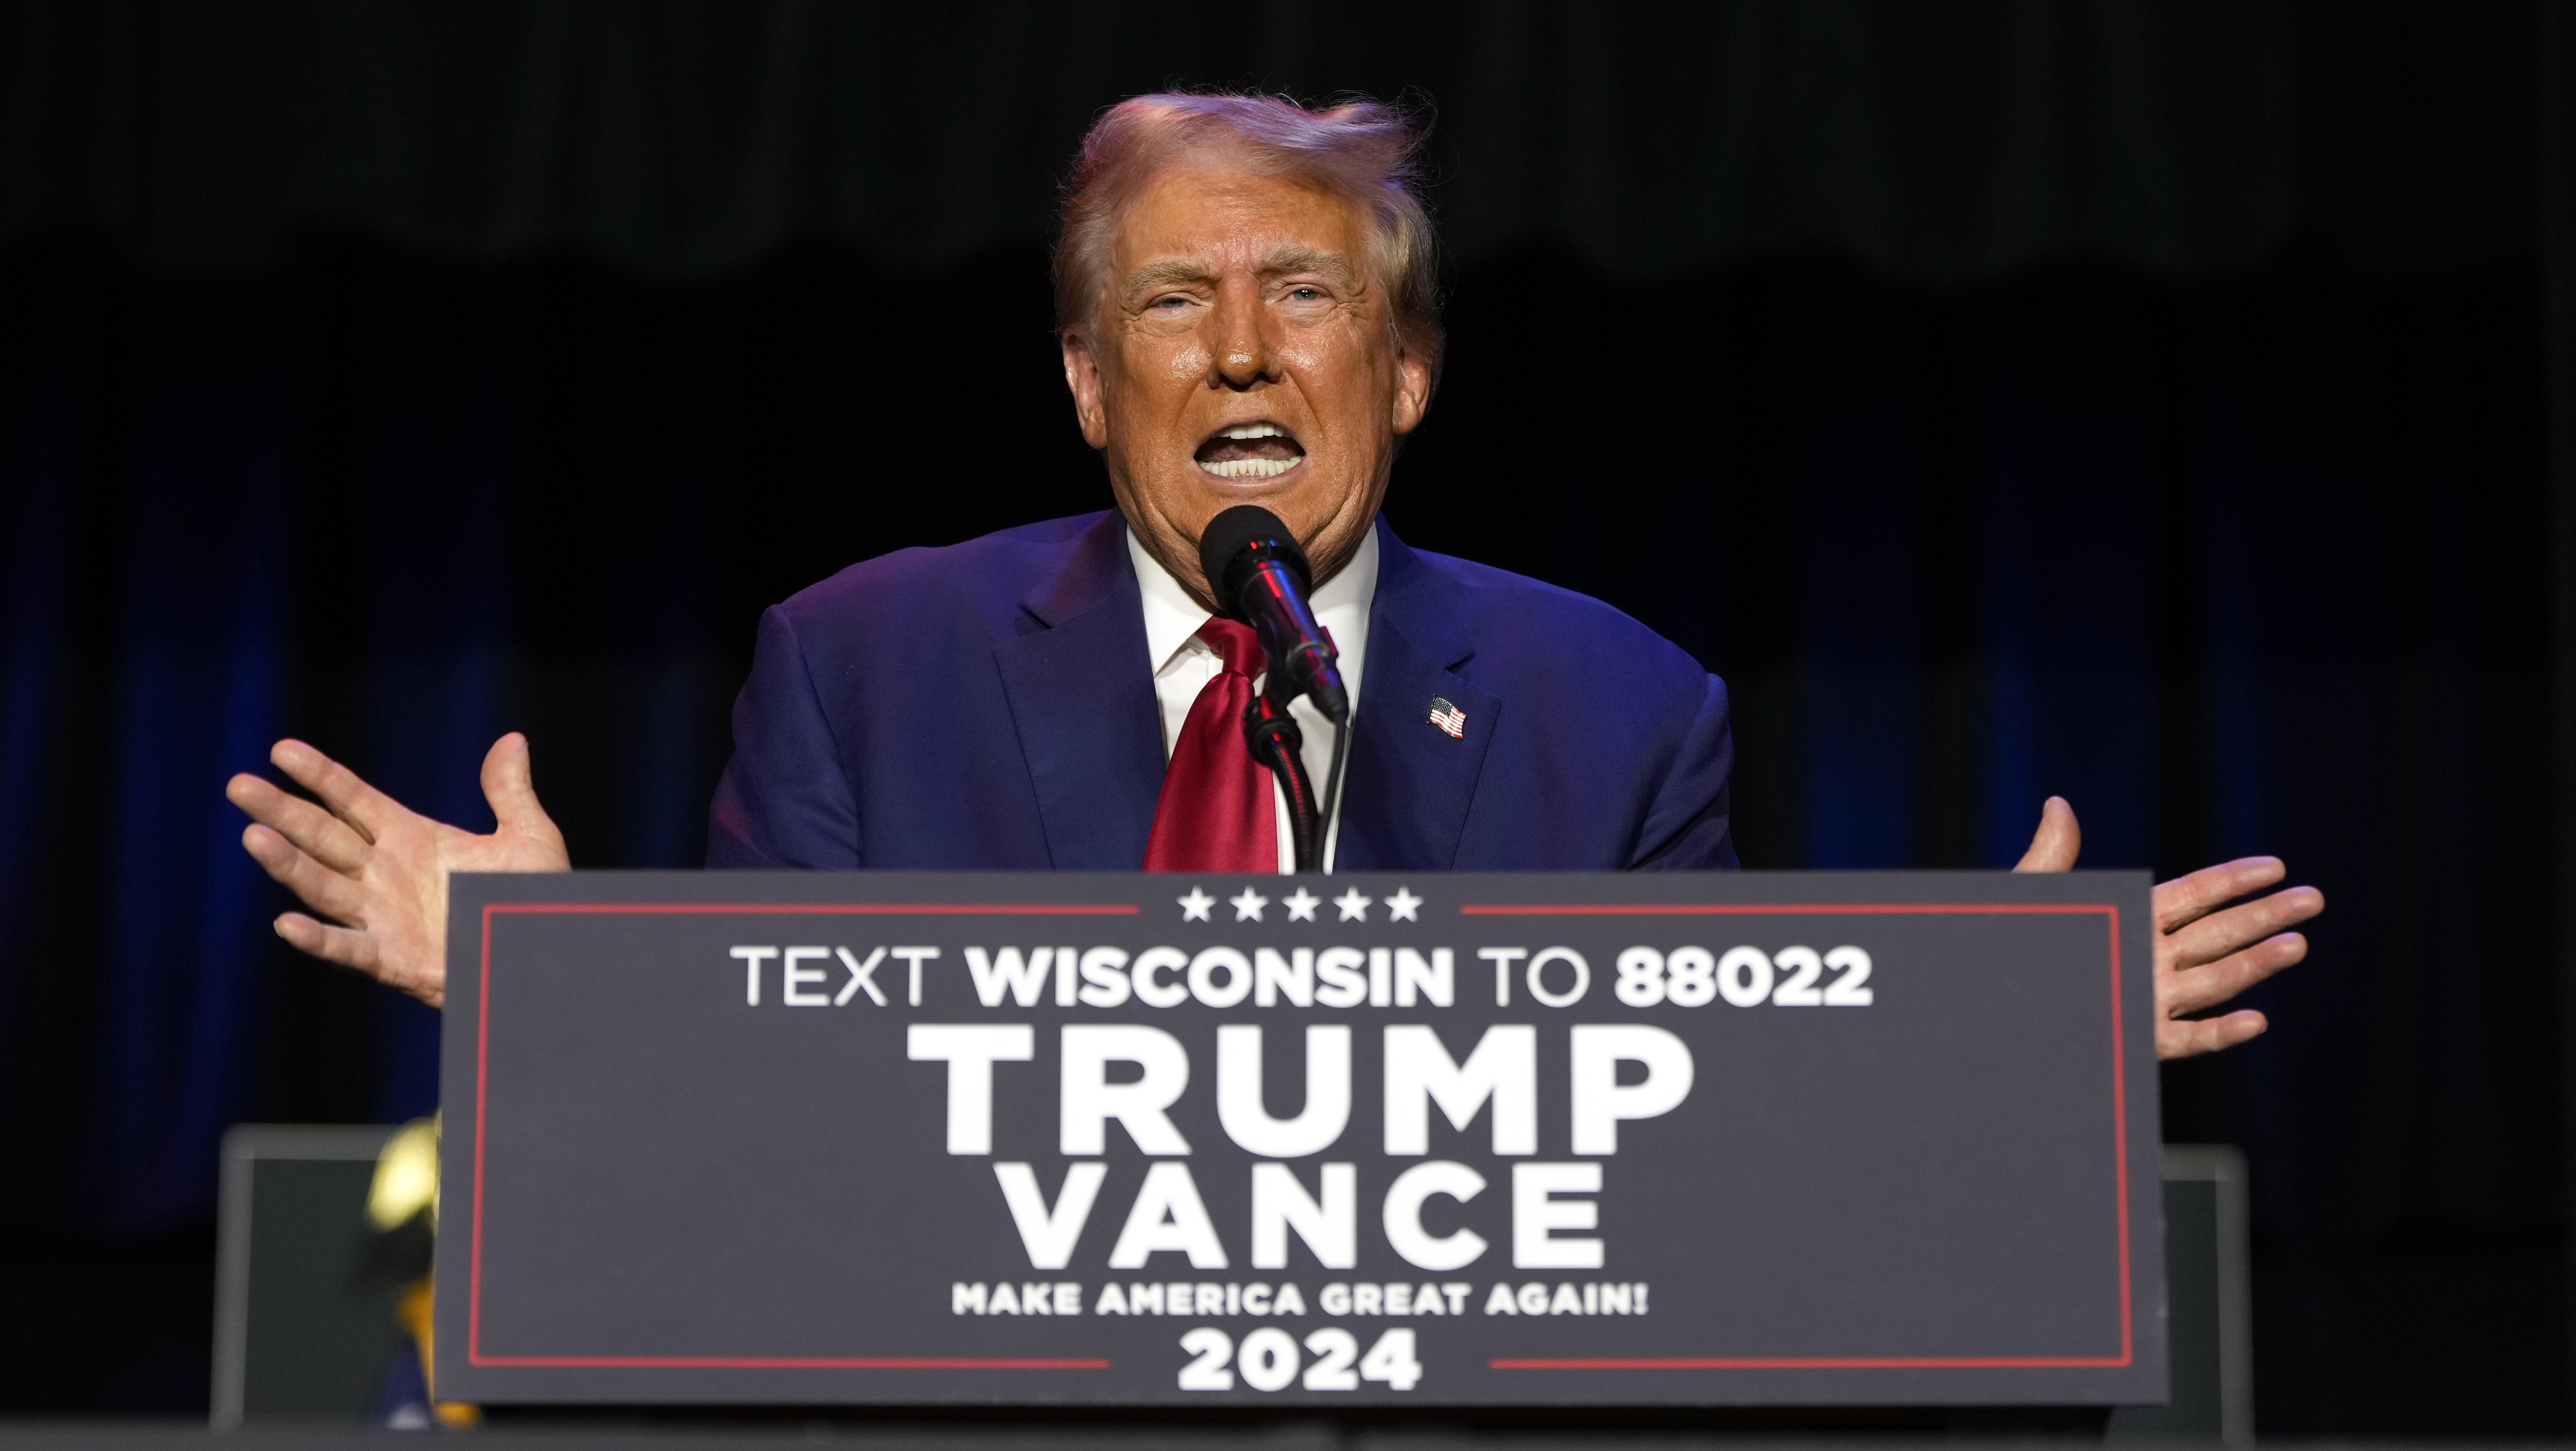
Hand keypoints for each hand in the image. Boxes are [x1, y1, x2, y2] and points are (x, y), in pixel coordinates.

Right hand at [226, 734, 569, 1007]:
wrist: (543, 954)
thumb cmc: (532, 899)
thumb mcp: (528, 838)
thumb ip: (509, 791)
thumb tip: (512, 739)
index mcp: (411, 838)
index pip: (352, 800)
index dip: (319, 775)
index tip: (281, 749)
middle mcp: (386, 874)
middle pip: (323, 836)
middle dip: (281, 811)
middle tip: (238, 785)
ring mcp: (383, 916)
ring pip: (324, 886)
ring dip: (288, 865)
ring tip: (253, 837)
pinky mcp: (393, 958)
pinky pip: (348, 948)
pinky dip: (319, 940)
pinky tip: (287, 925)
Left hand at [2013, 796, 2322, 1059]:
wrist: (1991, 1005)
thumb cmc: (2007, 947)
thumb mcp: (2032, 897)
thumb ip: (2052, 856)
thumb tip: (2057, 803)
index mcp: (2130, 920)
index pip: (2193, 895)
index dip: (2233, 880)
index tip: (2275, 866)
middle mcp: (2147, 958)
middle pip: (2217, 934)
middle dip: (2265, 916)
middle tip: (2313, 899)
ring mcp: (2147, 999)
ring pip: (2212, 981)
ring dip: (2256, 964)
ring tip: (2297, 944)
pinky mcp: (2137, 1038)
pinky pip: (2185, 1038)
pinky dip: (2220, 1032)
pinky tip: (2255, 1020)